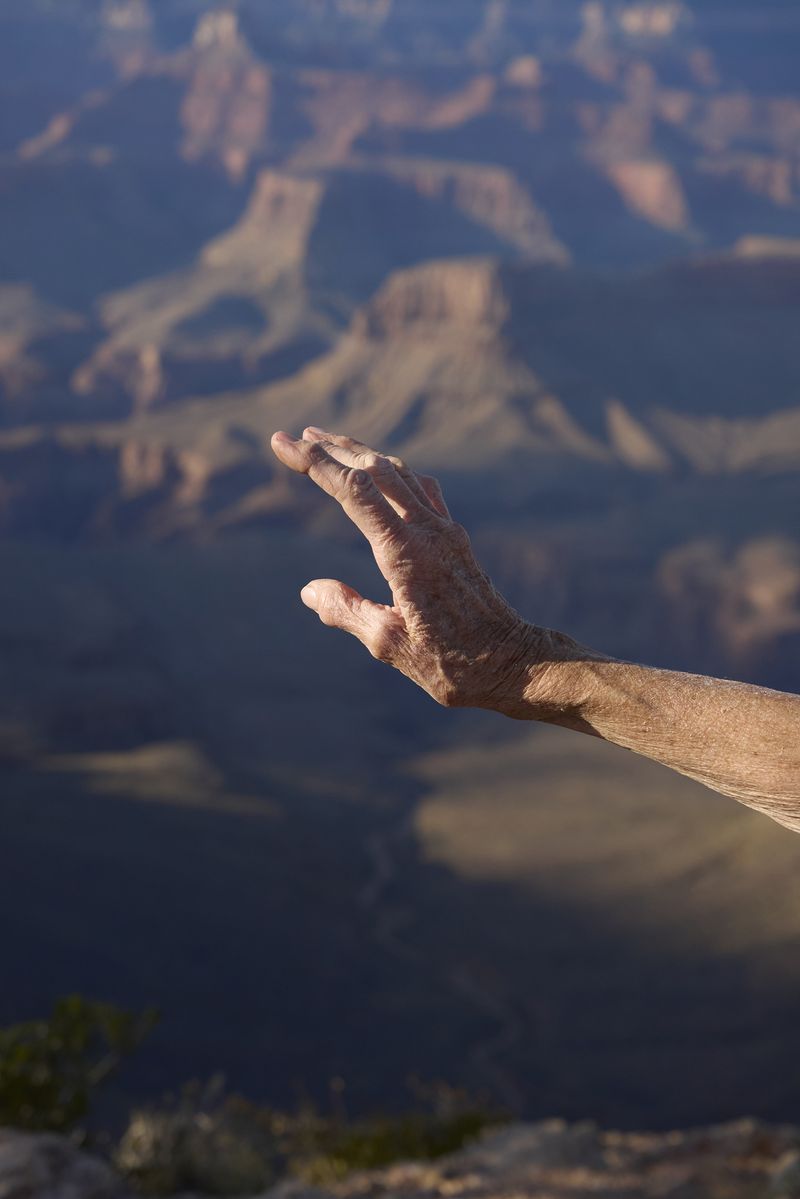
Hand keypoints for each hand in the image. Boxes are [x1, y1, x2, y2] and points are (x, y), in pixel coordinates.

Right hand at [270, 428, 580, 717]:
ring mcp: (445, 531)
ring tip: (329, 442)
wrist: (514, 662)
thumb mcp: (390, 644)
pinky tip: (383, 470)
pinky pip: (421, 488)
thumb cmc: (454, 662)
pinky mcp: (456, 539)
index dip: (315, 462)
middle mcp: (427, 531)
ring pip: (399, 473)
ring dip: (361, 453)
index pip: (353, 490)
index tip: (282, 443)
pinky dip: (392, 471)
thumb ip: (347, 612)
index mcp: (405, 553)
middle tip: (296, 436)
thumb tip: (309, 590)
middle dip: (331, 449)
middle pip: (374, 470)